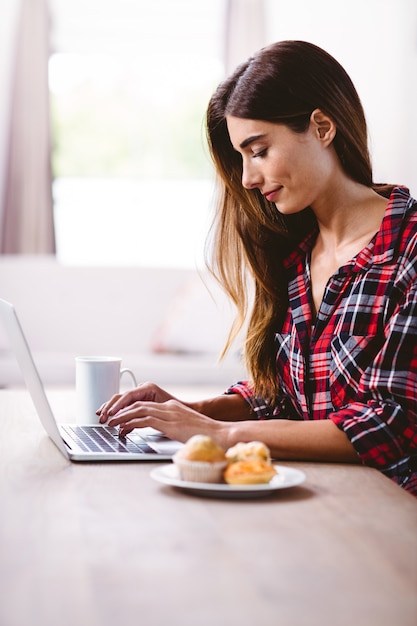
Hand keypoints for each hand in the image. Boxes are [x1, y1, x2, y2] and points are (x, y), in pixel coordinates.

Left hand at [97, 381, 222, 442]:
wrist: (221, 434)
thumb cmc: (206, 436)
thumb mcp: (185, 429)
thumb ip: (172, 428)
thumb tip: (165, 435)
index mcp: (172, 407)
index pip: (145, 405)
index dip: (129, 409)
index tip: (117, 417)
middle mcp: (169, 407)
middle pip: (139, 404)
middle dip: (121, 410)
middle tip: (108, 417)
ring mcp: (170, 414)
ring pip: (139, 410)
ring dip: (122, 416)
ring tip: (110, 422)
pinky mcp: (170, 423)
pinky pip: (146, 420)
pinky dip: (131, 422)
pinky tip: (123, 427)